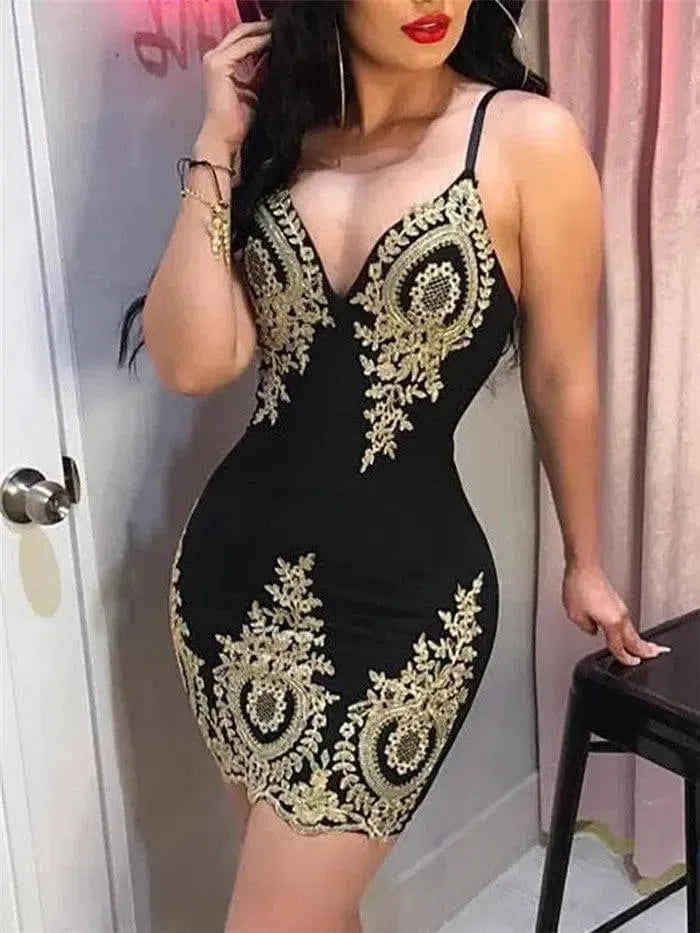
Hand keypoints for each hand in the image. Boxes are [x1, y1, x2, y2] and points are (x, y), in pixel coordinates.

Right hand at [198, 18, 271, 149]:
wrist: (225, 137)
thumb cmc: (238, 121)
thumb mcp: (254, 90)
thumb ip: (260, 72)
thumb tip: (274, 56)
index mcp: (221, 63)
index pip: (242, 40)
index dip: (261, 33)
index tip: (280, 32)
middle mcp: (214, 57)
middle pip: (240, 32)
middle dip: (262, 28)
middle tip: (282, 27)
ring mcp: (214, 59)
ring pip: (242, 35)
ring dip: (263, 32)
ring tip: (280, 32)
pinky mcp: (218, 65)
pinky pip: (243, 47)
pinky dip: (259, 43)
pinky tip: (273, 42)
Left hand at [562, 563, 670, 665]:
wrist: (583, 567)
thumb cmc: (579, 586)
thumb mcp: (576, 615)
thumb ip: (587, 627)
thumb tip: (593, 629)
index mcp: (612, 621)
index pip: (619, 646)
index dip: (625, 657)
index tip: (631, 662)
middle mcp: (619, 614)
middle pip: (633, 638)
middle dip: (644, 649)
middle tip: (654, 655)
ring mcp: (619, 606)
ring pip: (631, 629)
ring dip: (638, 639)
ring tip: (645, 647)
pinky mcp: (615, 600)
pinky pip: (626, 620)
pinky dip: (630, 629)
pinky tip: (626, 631)